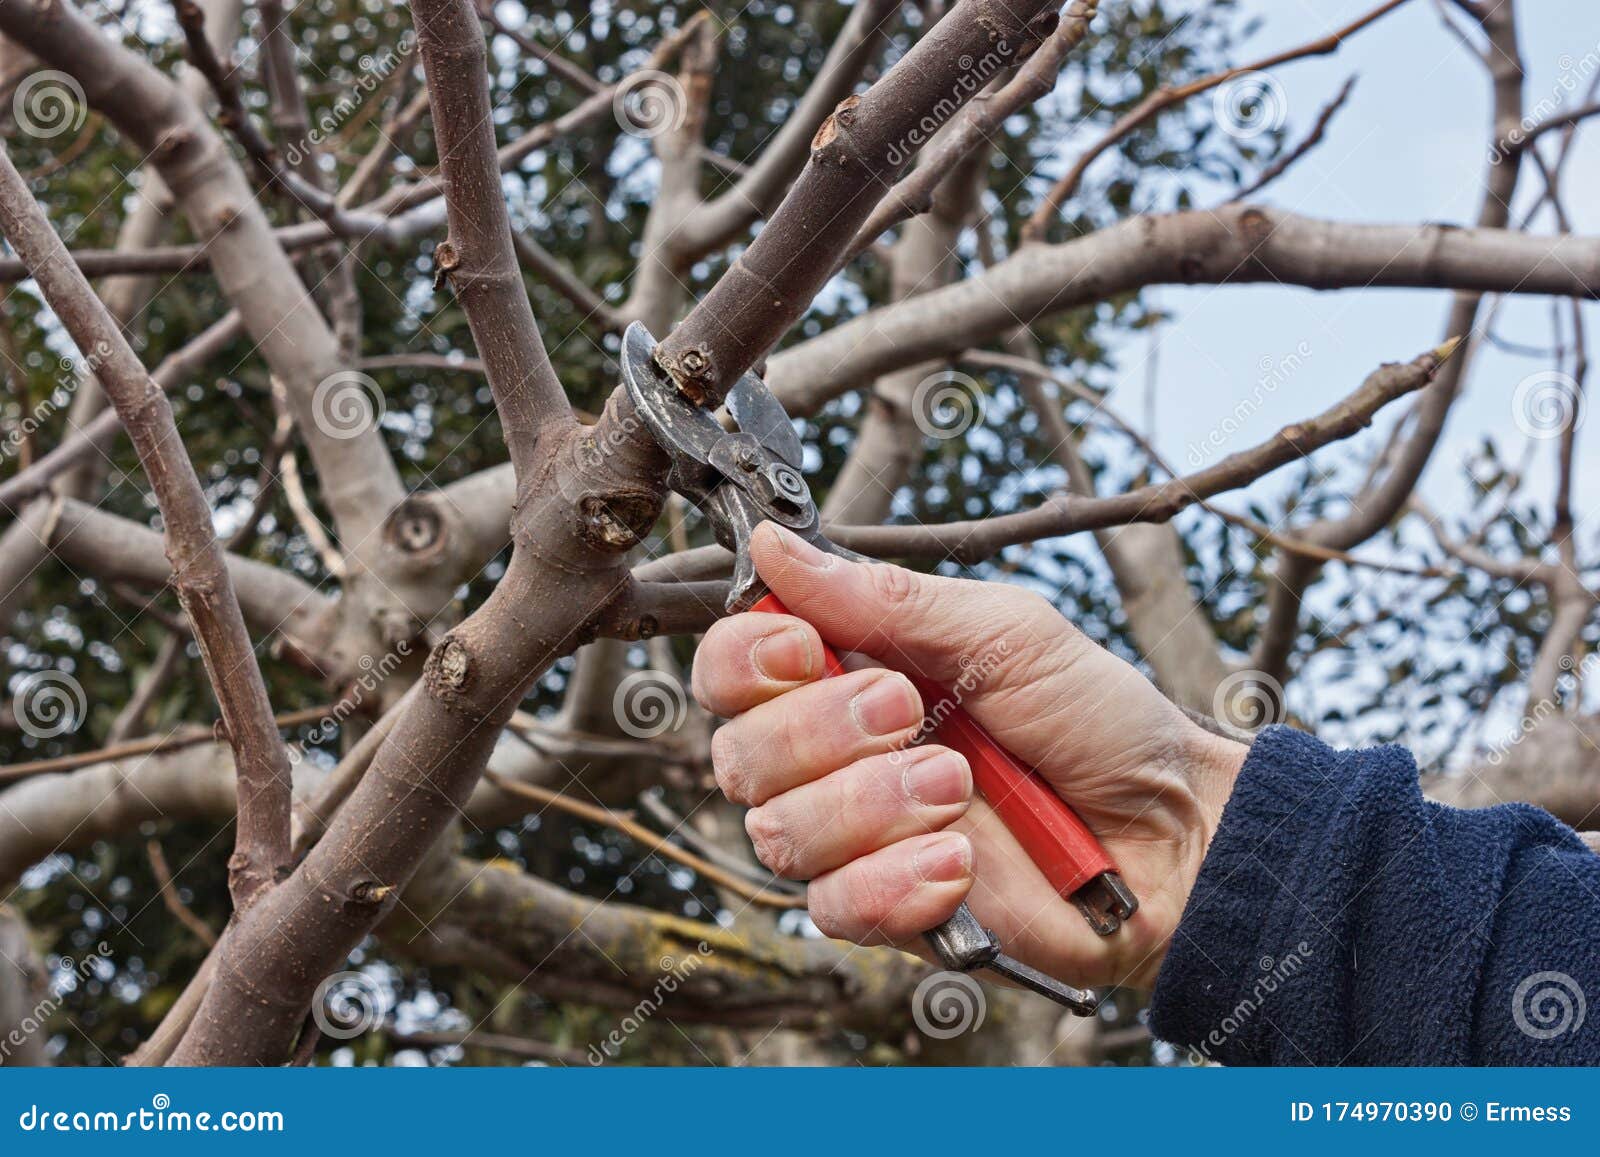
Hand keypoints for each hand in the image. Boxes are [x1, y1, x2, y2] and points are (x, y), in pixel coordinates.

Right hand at [691, 523, 1246, 989]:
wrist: (1174, 829)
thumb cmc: (1097, 719)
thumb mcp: (1003, 632)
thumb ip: (885, 599)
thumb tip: (775, 546)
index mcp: (851, 674)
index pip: (734, 668)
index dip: (746, 658)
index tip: (804, 646)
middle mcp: (835, 759)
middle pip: (741, 753)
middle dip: (819, 730)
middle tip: (909, 711)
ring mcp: (857, 840)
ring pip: (780, 833)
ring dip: (870, 804)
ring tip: (959, 788)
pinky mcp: (887, 912)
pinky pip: (835, 907)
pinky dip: (896, 881)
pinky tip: (959, 864)